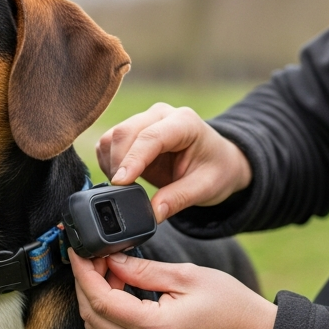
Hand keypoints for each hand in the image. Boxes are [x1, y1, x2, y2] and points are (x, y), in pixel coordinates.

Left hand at [70, 249, 276, 328]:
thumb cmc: (231, 305)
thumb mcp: (187, 276)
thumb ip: (144, 270)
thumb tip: (112, 259)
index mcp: (155, 327)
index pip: (101, 301)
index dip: (83, 273)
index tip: (77, 250)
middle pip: (93, 316)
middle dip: (85, 282)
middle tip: (92, 255)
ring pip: (99, 328)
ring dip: (95, 297)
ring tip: (108, 267)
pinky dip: (108, 309)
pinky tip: (120, 286)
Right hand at [94, 103, 251, 220]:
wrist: (219, 161)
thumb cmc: (216, 170)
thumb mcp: (205, 188)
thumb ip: (178, 199)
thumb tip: (152, 214)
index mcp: (184, 122)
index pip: (150, 137)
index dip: (132, 159)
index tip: (120, 182)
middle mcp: (161, 115)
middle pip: (125, 132)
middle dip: (118, 165)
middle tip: (123, 195)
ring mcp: (144, 120)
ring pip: (112, 137)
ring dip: (111, 164)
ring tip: (127, 188)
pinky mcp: (133, 131)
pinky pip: (109, 144)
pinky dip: (109, 163)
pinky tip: (124, 178)